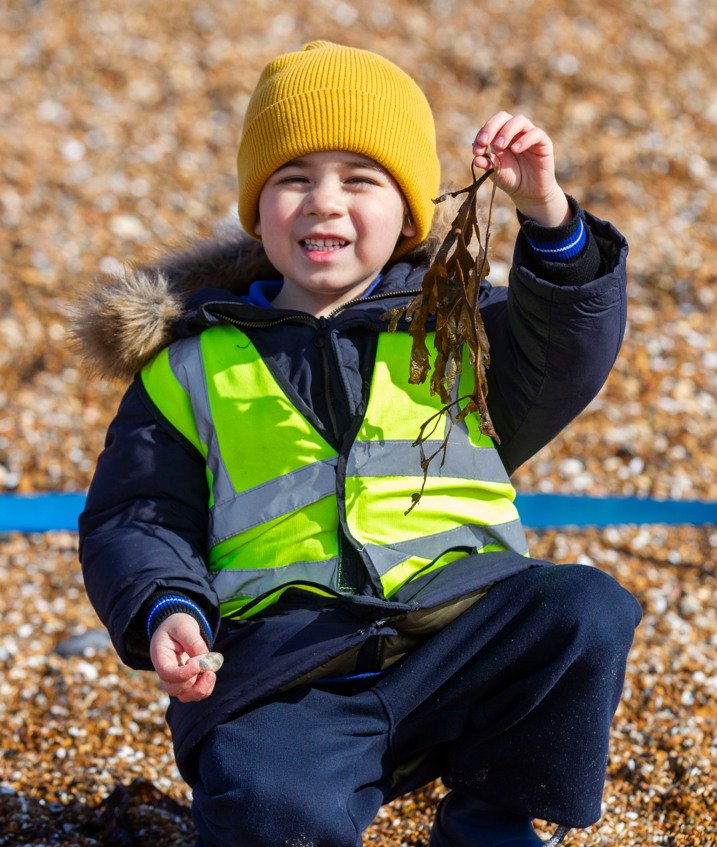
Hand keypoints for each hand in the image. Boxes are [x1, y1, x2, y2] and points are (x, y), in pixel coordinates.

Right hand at [149, 612, 215, 701]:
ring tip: (211, 675)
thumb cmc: (178, 625)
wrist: (177, 628)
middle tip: (208, 671)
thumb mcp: (183, 626)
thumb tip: (204, 659)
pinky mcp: (186, 682)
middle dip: (193, 684)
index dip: (182, 674)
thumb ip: (192, 641)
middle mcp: (165, 672)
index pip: (166, 673)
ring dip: (201, 690)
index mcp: (160, 656)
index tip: (196, 664)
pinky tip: (210, 674)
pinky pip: (194, 693)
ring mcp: (175, 679)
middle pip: (174, 689)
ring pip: (185, 696)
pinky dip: (205, 688)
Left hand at [472, 112, 569, 226]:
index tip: (476, 151)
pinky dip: (524, 139)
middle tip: (484, 142)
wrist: (530, 192)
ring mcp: (529, 135)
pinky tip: (516, 150)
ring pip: (519, 120)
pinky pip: (535, 133)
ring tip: (499, 147)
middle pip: (503, 117)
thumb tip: (476, 159)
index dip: (482, 134)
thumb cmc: (512, 180)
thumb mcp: (496, 173)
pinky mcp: (543, 142)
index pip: (491, 126)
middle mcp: (515, 132)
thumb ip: (488, 165)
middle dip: (491, 127)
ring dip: (506, 131)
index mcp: (501, 136)